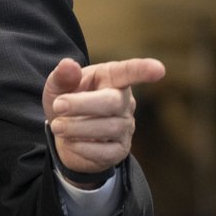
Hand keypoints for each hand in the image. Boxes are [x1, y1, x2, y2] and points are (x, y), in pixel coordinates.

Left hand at [42, 57, 165, 175]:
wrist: (63, 136)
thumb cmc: (65, 103)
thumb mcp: (57, 87)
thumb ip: (62, 77)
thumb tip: (68, 65)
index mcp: (110, 78)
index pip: (128, 72)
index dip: (143, 70)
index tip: (158, 69)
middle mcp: (123, 102)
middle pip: (112, 102)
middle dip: (81, 104)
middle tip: (58, 106)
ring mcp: (125, 127)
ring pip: (108, 127)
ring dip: (76, 127)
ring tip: (58, 126)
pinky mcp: (120, 150)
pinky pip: (105, 151)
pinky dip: (82, 146)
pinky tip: (70, 142)